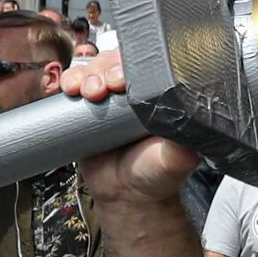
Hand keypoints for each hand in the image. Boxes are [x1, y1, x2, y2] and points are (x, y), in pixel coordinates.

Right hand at [63, 53, 202, 203]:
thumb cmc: (155, 175)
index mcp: (162, 95)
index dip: (131, 67)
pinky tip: (70, 87)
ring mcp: (111, 97)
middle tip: (101, 88)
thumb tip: (187, 121)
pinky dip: (71, 79)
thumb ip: (182, 139)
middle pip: (118, 62)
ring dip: (86, 73)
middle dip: (105, 69)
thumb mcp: (175, 158)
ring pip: (96, 68)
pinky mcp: (89, 106)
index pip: (148, 66)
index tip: (121, 81)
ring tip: (85, 91)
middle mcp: (137, 91)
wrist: (126, 195)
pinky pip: (78, 83)